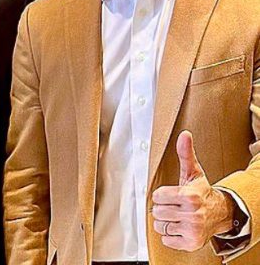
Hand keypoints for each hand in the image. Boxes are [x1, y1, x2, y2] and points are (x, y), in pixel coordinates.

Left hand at [151, 131, 234, 250]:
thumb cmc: (202, 192)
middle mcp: (192, 214)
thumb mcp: (193, 173)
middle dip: (163, 208)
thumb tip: (184, 135)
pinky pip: (166, 239)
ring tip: (178, 216)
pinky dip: (170, 235)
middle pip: (157, 212)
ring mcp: (192, 229)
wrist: (220, 213)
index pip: (157, 196)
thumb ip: (185, 154)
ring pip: (160, 226)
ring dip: (166, 222)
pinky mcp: (191, 242)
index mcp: (189, 196)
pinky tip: (180, 227)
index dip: (162, 195)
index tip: (172, 195)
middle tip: (175, 206)